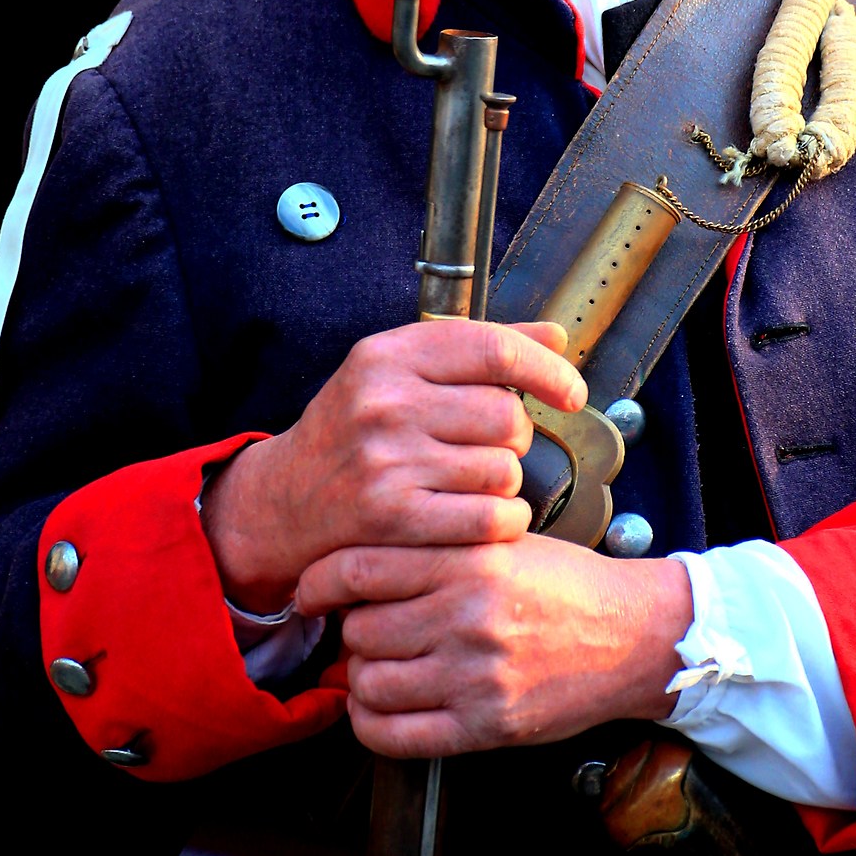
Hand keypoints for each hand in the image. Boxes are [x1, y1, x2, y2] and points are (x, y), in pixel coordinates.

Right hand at [200, 320, 582, 614]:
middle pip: (508, 415)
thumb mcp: (400, 372)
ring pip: (504, 469)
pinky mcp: (393, 517)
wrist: (284, 501)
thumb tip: (556, 334)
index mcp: (389, 355)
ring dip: (505, 481)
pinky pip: (488, 517)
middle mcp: (386, 402)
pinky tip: (489, 517)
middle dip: (515, 436)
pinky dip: (504, 522)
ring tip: (474, 482)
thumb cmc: (354, 430)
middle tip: (492, 447)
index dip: (548, 369)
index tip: (571, 391)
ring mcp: (388, 461)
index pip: (494, 349)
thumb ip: (478, 349)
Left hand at [294, 534, 694, 756]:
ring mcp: (476, 674)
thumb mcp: (505, 541)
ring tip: (385, 667)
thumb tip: (357, 570)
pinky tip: (385, 709)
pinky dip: (373, 725)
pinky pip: (394, 735)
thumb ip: (437, 547)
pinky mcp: (486, 725)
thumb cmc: (567, 586)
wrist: (635, 637)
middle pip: (358, 630)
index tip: (312, 591)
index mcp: (470, 559)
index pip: (358, 568)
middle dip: (352, 633)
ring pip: (369, 683)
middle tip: (369, 631)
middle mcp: (468, 614)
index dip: (319, 582)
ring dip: (364, 679)